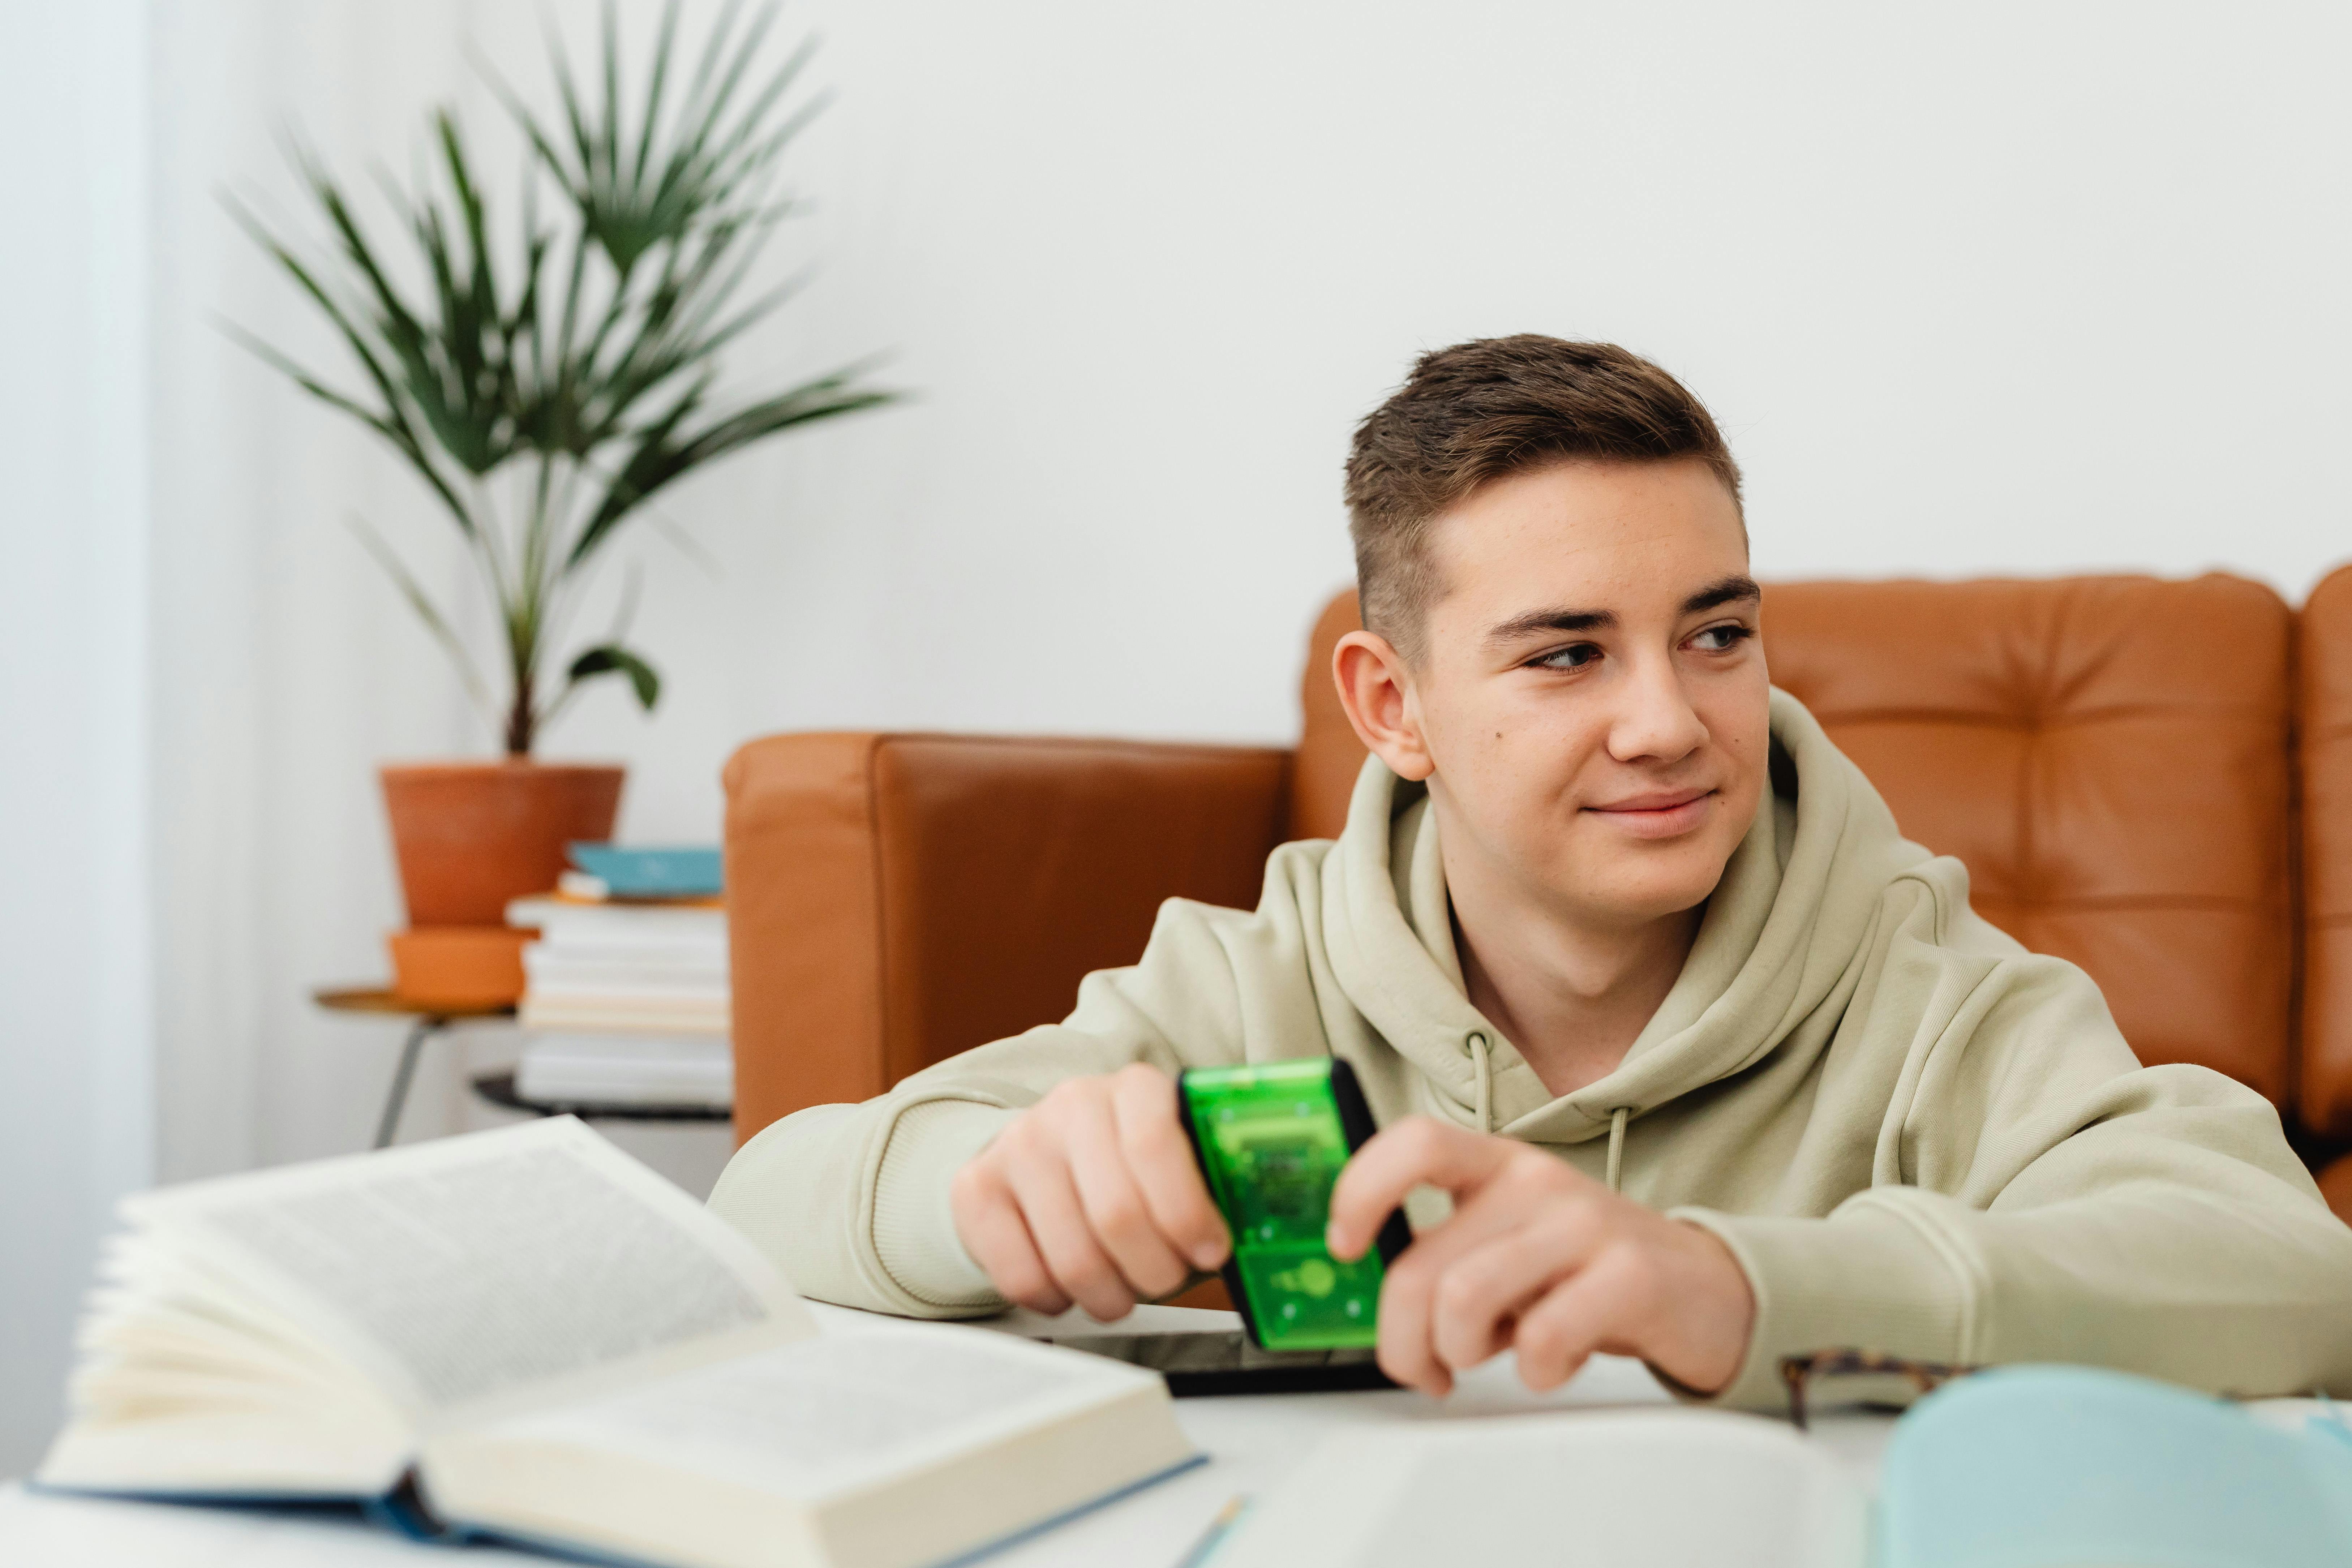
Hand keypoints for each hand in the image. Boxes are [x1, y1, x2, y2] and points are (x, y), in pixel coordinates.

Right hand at [949, 1063, 1230, 1319]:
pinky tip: (1071, 1286)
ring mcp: (1018, 1145)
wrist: (1049, 1154)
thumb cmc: (1135, 1170)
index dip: (1187, 1212)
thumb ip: (1221, 1185)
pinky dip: (1056, 1299)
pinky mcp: (975, 1189)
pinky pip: (1020, 1276)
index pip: (1156, 1145)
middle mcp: (1071, 1106)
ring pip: (1072, 1256)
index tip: (1212, 1252)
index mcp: (1135, 1090)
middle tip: (1167, 1280)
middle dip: (1155, 1269)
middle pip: (1116, 1213)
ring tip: (1124, 1291)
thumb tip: (1272, 1233)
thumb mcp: (1185, 1159)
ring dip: (1110, 1295)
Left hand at [1326, 1117, 1753, 1396]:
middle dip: (1404, 1341)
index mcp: (1497, 1166)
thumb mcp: (1508, 1243)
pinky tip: (1554, 1361)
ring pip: (1464, 1302)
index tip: (1346, 1246)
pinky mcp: (1629, 1275)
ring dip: (1462, 1354)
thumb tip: (1377, 1300)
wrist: (1704, 1291)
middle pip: (1421, 1266)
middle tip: (1425, 1368)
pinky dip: (1535, 1372)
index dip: (1361, 1190)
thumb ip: (1446, 1254)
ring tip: (1494, 1355)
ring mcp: (1585, 1223)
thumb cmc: (1587, 1274)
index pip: (1414, 1143)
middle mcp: (1537, 1181)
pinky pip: (1541, 1340)